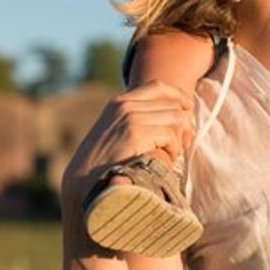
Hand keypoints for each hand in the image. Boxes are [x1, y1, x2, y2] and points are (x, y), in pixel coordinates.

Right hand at [60, 81, 194, 208]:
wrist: (81, 182)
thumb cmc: (101, 163)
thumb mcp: (115, 132)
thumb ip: (135, 119)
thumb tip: (171, 116)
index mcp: (119, 102)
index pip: (159, 87)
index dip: (178, 96)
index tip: (188, 109)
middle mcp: (125, 105)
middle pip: (173, 105)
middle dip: (184, 124)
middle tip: (184, 142)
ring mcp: (130, 118)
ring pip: (176, 119)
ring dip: (180, 138)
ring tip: (173, 153)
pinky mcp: (136, 135)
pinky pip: (171, 136)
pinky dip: (174, 149)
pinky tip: (167, 160)